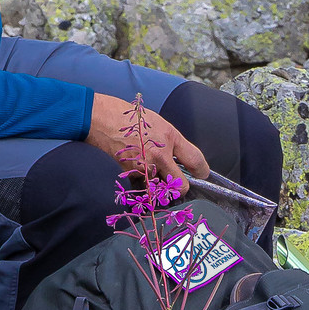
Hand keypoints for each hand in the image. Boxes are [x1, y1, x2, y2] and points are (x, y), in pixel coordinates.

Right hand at [87, 95, 208, 188]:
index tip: (201, 174)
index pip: (195, 160)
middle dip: (180, 187)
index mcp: (170, 138)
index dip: (202, 171)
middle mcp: (160, 155)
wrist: (105, 121)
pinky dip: (145, 182)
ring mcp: (145, 167)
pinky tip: (139, 168)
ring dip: (160, 186)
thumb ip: (174, 144)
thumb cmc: (133, 121)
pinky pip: (145, 185)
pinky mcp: (132, 174)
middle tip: (176, 182)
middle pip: (181, 186)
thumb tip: (186, 161)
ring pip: (161, 188)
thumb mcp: (161, 125)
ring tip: (152, 172)